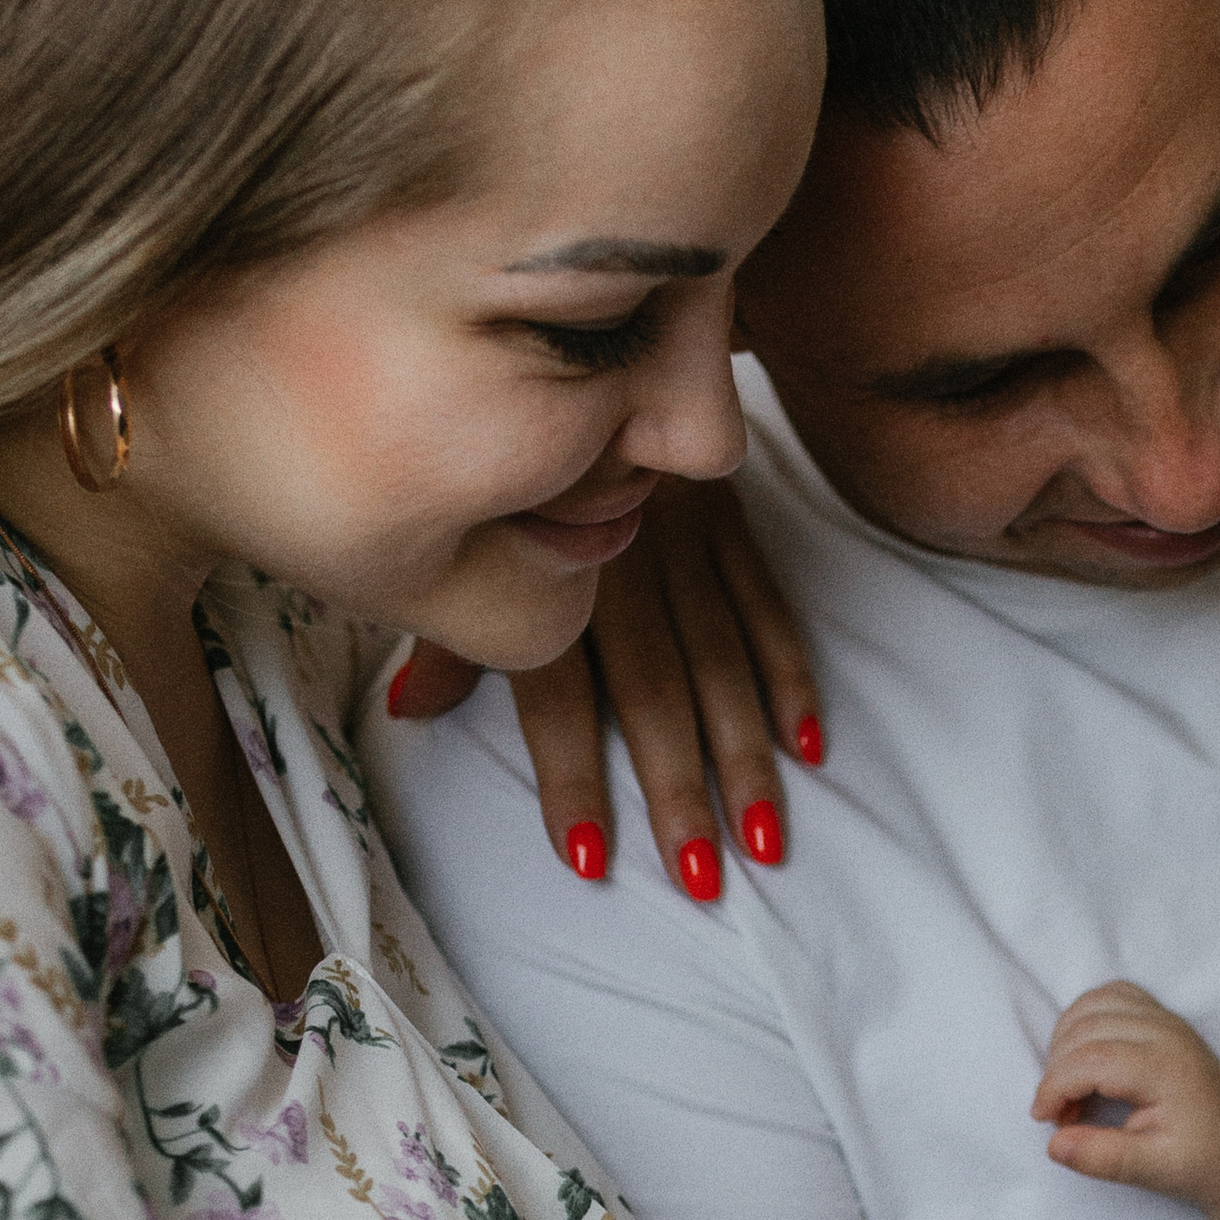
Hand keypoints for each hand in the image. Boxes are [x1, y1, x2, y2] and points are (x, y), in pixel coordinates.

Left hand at [387, 482, 820, 898]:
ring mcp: (683, 540)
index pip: (555, 691)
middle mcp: (617, 559)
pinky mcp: (732, 521)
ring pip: (721, 661)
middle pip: (654, 689)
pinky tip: (809, 747)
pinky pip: (767, 606)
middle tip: (701, 875)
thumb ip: (451, 627)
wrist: (599, 344)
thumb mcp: (466, 532)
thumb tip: (410, 714)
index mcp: (546, 572)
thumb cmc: (517, 465)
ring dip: (746, 755)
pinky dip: (791, 675)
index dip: (569, 774)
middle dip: (679, 788)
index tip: (586, 856)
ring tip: (765, 839)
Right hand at [1032, 984, 1219, 1214]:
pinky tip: (1083, 1057)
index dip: (1055, 1087)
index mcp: (1167, 1068)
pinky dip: (1084, 1019)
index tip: (1044, 1119)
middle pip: (1085, 1029)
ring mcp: (1165, 1019)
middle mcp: (1167, 1032)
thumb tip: (1054, 1145)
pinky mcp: (1161, 1017)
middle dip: (1057, 1070)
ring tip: (1071, 1088)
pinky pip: (1110, 996)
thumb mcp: (1155, 1171)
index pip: (1090, 1059)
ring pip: (1093, 1005)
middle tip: (1061, 1114)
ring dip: (1065, 1041)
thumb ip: (1104, 1158)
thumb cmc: (1202, 1161)